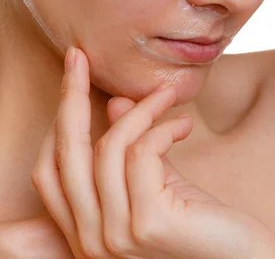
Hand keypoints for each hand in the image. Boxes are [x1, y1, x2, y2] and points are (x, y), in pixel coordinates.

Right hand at [29, 46, 274, 258]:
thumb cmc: (201, 226)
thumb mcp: (156, 181)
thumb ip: (129, 150)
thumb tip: (113, 104)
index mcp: (87, 230)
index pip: (50, 169)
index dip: (57, 118)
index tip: (71, 72)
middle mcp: (91, 240)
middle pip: (66, 153)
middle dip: (70, 96)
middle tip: (79, 56)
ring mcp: (116, 236)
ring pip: (108, 148)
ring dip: (140, 109)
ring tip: (167, 95)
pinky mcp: (148, 223)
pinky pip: (141, 155)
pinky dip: (162, 128)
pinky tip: (184, 125)